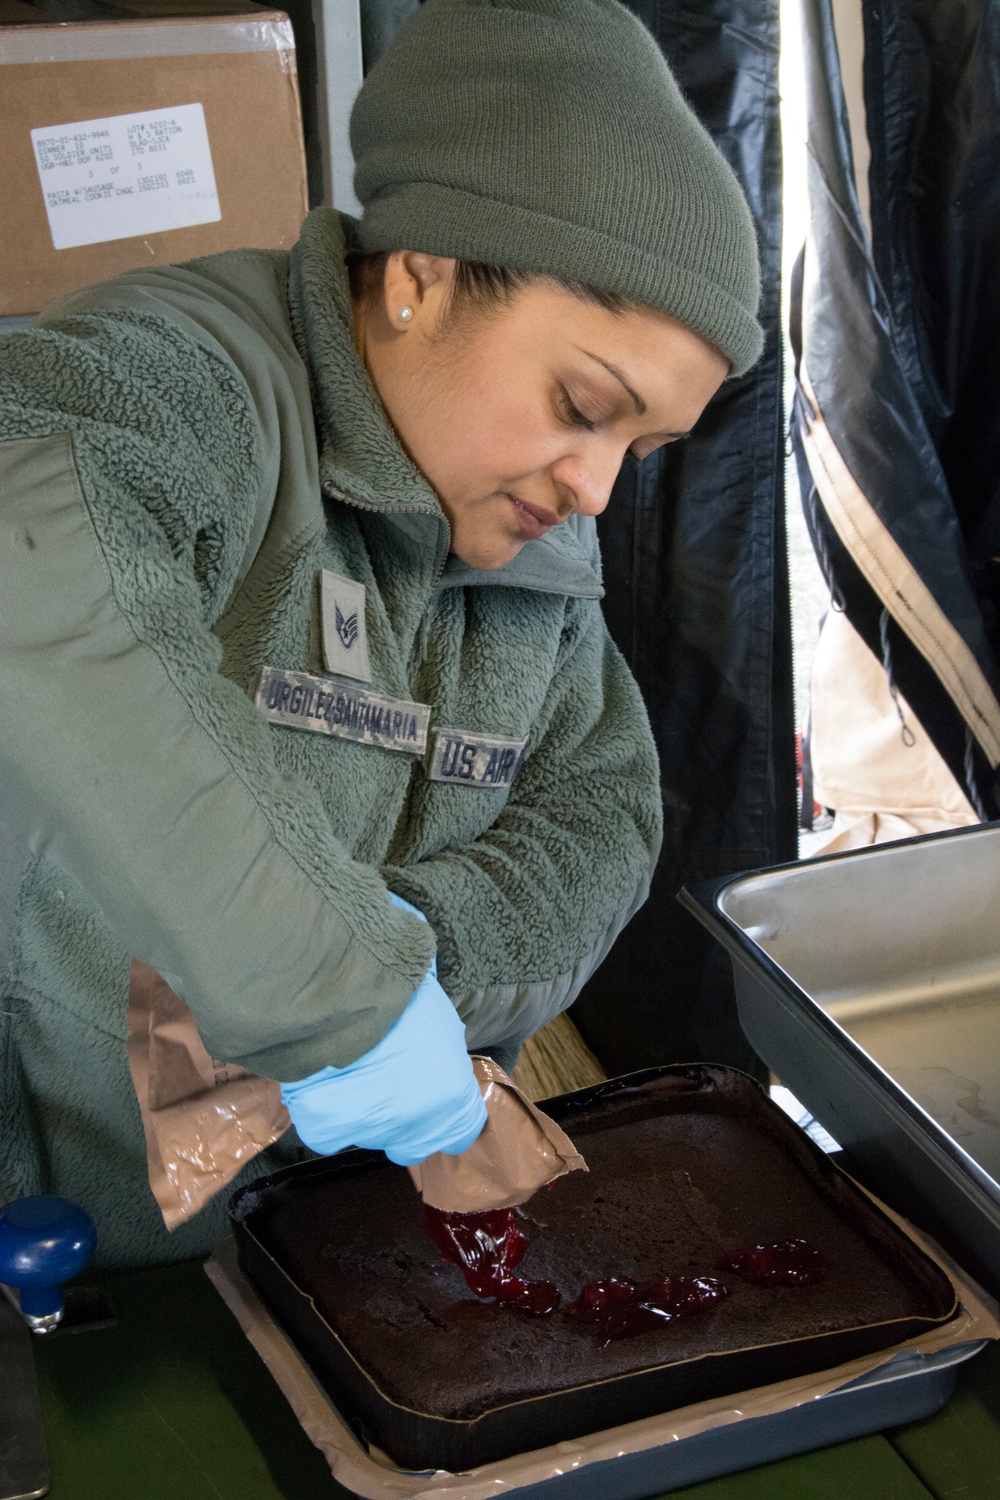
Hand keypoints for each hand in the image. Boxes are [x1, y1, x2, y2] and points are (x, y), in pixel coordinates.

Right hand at [279, 894, 486, 1165]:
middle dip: (399, 1123)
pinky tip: (320, 1077)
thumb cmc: (405, 990)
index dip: (441, 1117)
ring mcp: (370, 1133)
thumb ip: (443, 1050)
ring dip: (359, 1113)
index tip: (427, 1095)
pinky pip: (325, 1131)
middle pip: (411, 1145)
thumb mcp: (440, 1018)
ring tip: (348, 1068)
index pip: (459, 1133)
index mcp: (454, 1100)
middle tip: (383, 1083)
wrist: (351, 985)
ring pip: (365, 1135)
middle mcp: (417, 1127)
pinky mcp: (327, 1128)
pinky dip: (321, 1110)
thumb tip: (438, 1048)